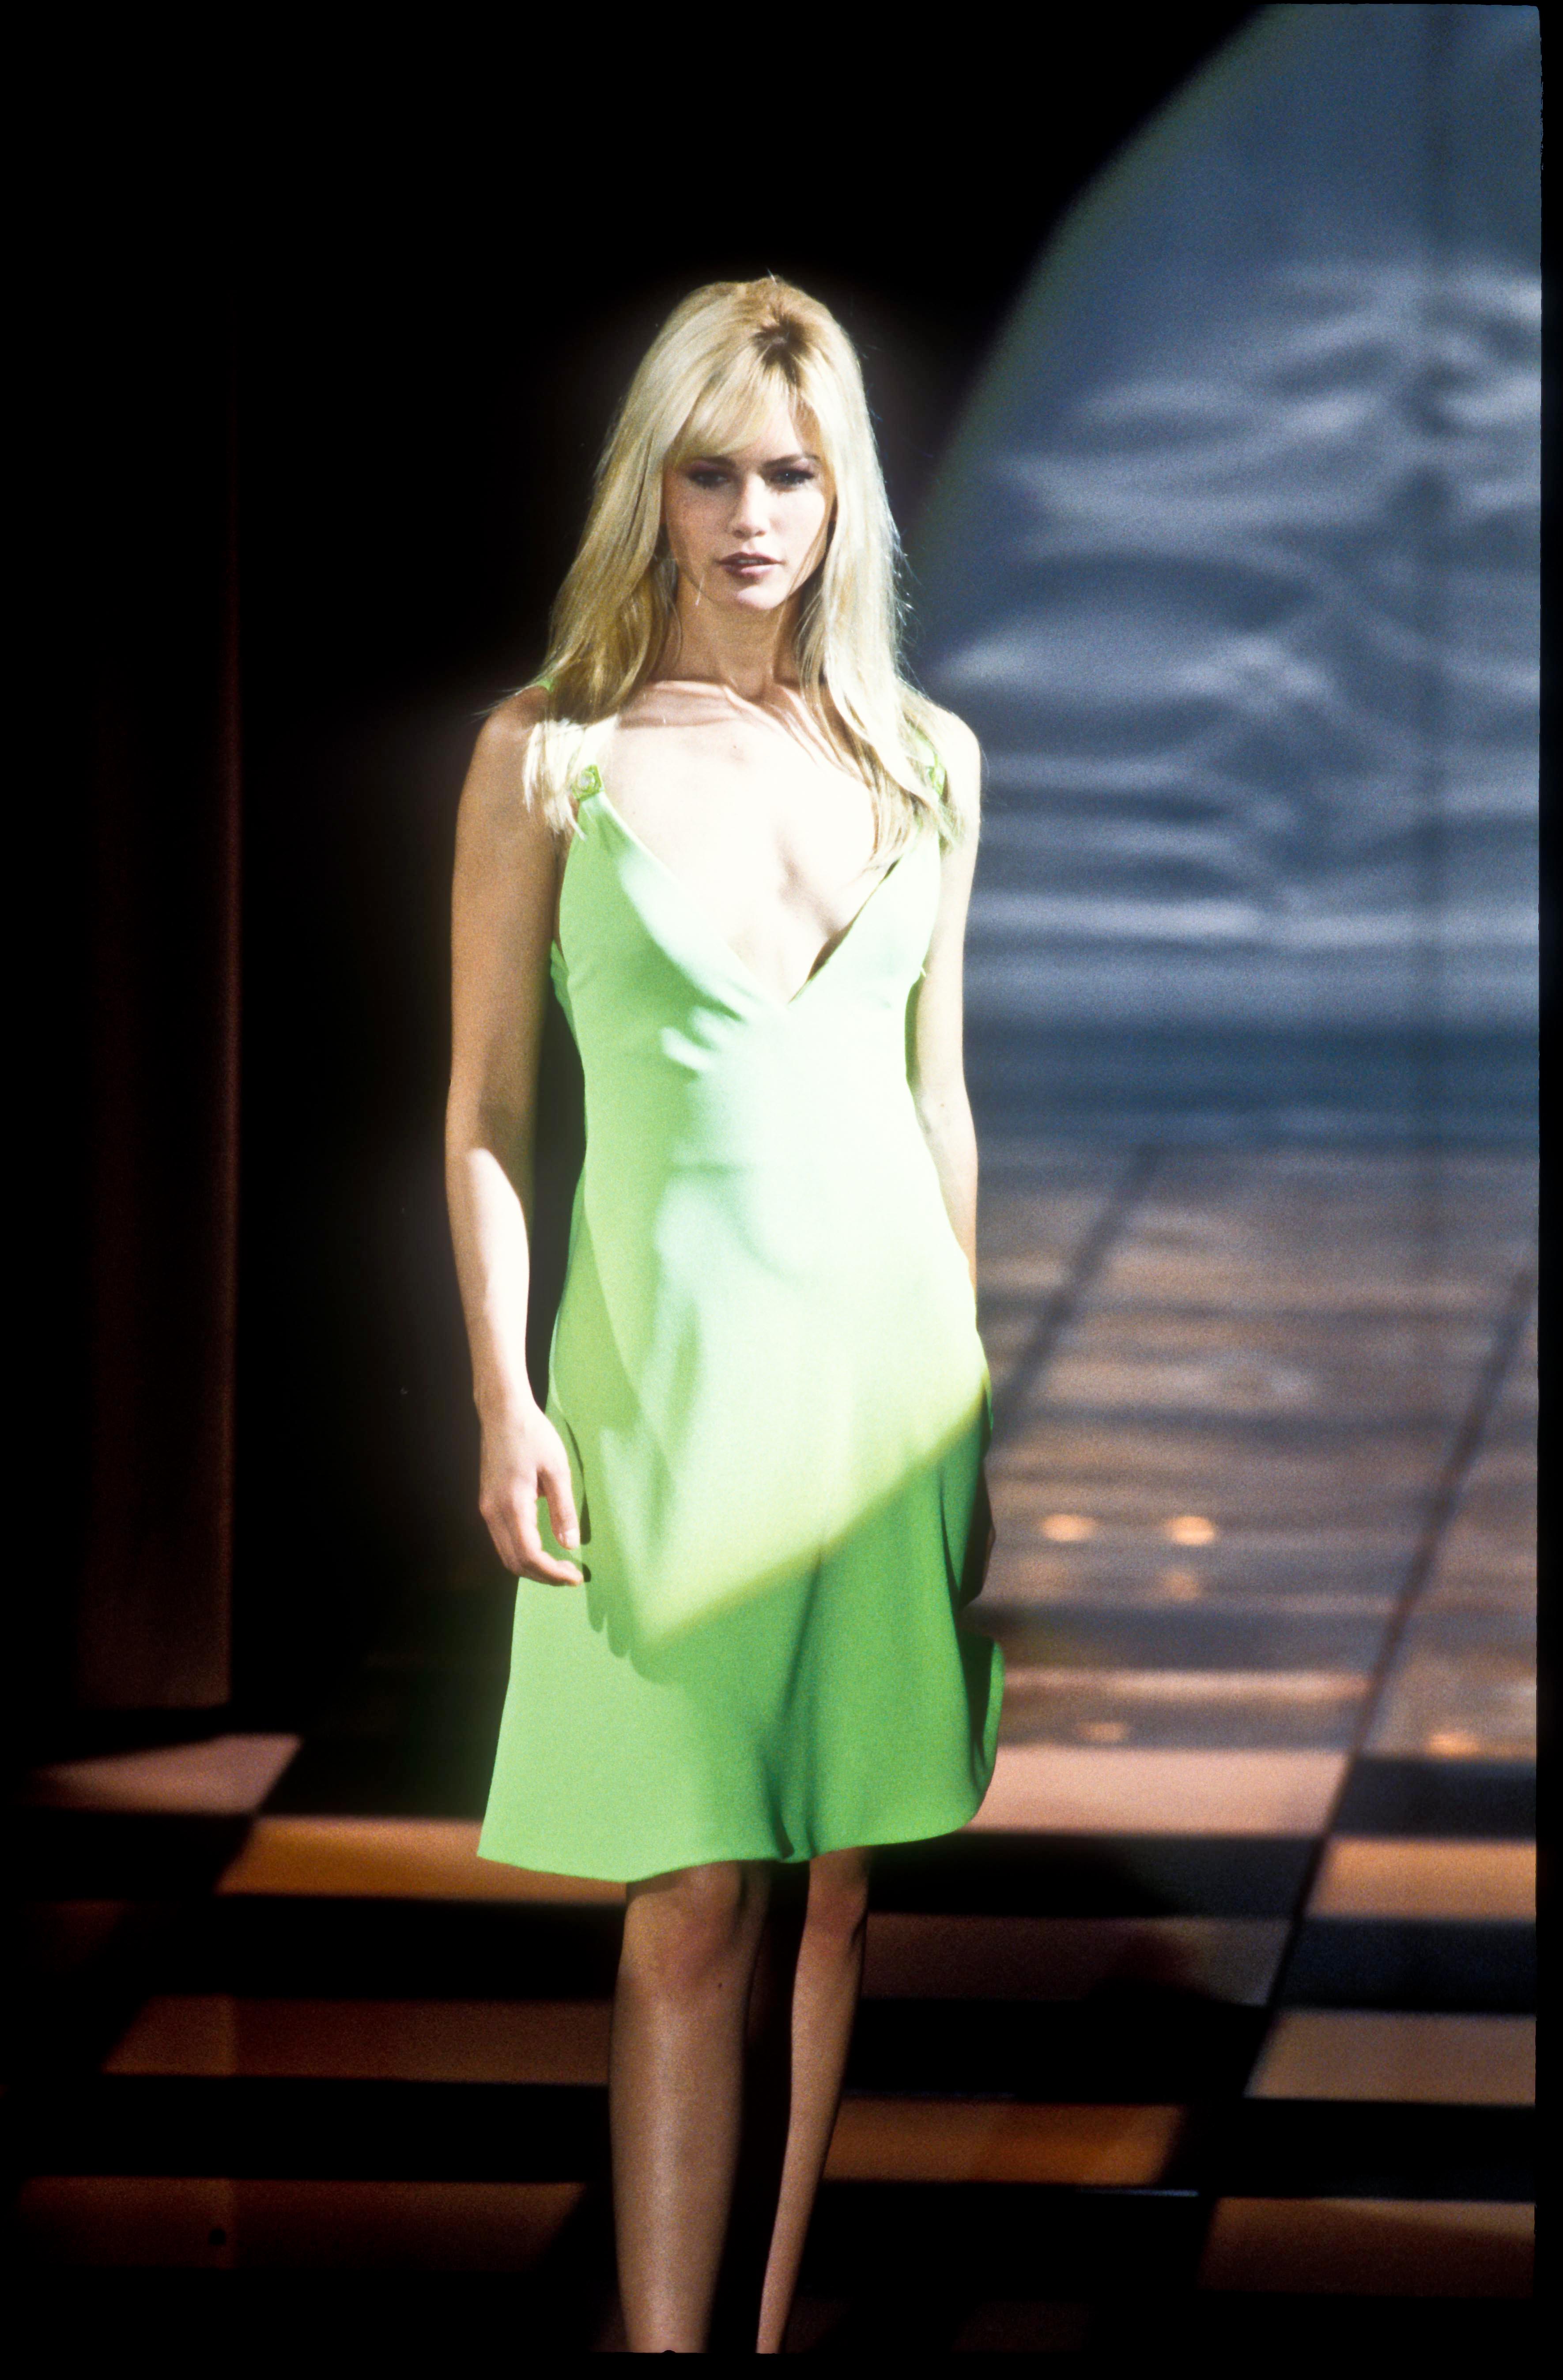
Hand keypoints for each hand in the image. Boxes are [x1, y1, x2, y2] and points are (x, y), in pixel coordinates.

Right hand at [478, 1401, 583, 1582]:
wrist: (502, 1411)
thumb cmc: (533, 1435)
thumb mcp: (557, 1469)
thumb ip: (563, 1510)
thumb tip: (570, 1545)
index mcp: (511, 1505)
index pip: (529, 1556)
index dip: (552, 1573)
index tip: (575, 1576)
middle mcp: (493, 1512)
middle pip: (514, 1562)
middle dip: (543, 1576)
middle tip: (570, 1575)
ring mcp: (486, 1508)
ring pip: (506, 1554)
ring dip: (532, 1566)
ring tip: (559, 1566)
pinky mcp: (487, 1503)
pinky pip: (502, 1539)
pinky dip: (522, 1552)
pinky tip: (543, 1547)